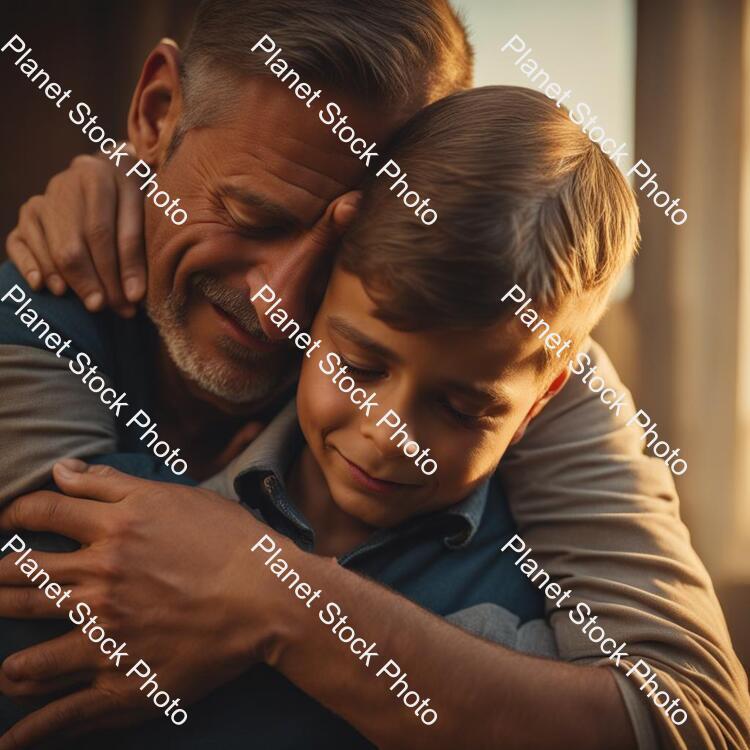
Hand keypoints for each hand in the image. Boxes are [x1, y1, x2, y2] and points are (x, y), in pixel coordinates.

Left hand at [0, 461, 281, 747]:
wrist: (270, 596)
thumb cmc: (230, 541)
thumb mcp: (176, 497)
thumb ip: (112, 482)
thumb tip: (62, 468)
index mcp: (114, 530)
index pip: (40, 514)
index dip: (15, 514)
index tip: (8, 520)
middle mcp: (100, 581)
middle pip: (18, 580)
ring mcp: (108, 636)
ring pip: (28, 654)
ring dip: (8, 660)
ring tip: (6, 665)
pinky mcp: (124, 681)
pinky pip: (63, 714)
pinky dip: (30, 729)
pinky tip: (11, 738)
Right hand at [5, 147, 145, 316]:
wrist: (107, 172)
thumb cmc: (132, 198)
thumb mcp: (144, 207)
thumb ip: (138, 245)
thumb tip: (134, 294)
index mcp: (97, 177)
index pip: (103, 232)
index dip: (119, 269)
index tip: (133, 298)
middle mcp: (65, 185)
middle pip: (74, 245)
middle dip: (95, 282)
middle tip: (113, 307)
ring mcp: (43, 200)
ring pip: (52, 248)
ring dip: (71, 282)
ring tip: (93, 304)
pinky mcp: (28, 214)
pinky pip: (19, 242)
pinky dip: (30, 266)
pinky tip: (43, 287)